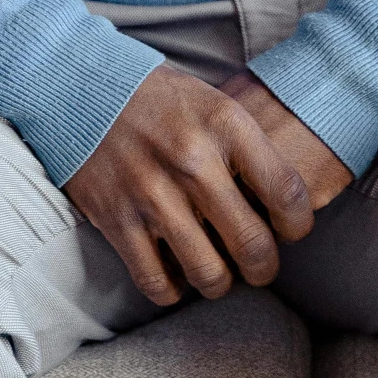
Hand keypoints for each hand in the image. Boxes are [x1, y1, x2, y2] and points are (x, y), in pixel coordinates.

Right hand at [64, 63, 346, 307]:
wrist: (79, 87)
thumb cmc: (158, 98)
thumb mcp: (212, 101)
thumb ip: (247, 147)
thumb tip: (284, 203)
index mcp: (224, 123)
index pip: (287, 193)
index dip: (298, 224)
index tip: (290, 229)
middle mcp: (192, 160)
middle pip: (254, 246)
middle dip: (264, 267)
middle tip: (258, 262)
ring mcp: (152, 193)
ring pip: (210, 275)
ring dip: (220, 282)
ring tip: (217, 269)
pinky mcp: (116, 220)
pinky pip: (157, 283)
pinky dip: (172, 290)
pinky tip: (175, 272)